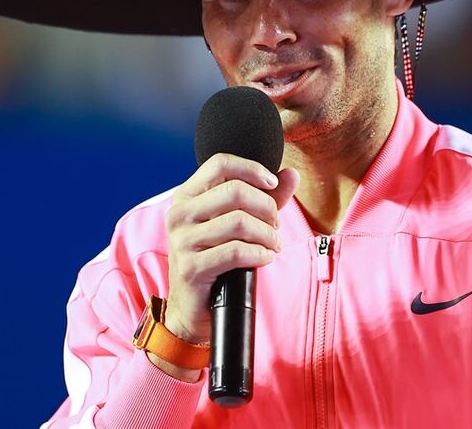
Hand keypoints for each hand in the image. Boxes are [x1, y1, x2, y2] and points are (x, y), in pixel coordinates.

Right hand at [163, 153, 298, 346]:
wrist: (193, 307)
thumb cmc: (217, 259)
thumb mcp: (238, 223)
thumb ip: (265, 197)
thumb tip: (291, 174)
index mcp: (186, 196)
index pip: (220, 163)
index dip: (252, 169)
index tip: (273, 184)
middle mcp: (179, 214)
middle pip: (234, 191)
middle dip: (266, 207)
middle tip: (275, 225)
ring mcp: (182, 241)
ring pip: (239, 221)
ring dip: (267, 234)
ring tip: (273, 244)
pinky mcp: (192, 267)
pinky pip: (236, 252)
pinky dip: (260, 254)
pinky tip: (266, 258)